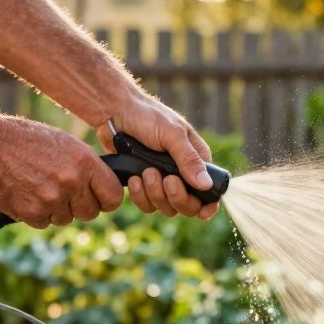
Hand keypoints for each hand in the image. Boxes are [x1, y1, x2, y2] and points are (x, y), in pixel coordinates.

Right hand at [0, 117, 122, 228]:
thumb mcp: (64, 143)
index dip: (107, 200)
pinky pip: (44, 223)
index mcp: (84, 161)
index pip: (113, 196)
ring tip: (39, 186)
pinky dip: (37, 213)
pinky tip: (26, 193)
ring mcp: (52, 200)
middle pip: (90, 213)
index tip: (100, 199)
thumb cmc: (26, 140)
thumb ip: (85, 167)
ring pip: (66, 219)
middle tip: (64, 192)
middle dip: (80, 206)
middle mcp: (72, 182)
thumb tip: (101, 187)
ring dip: (56, 209)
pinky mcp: (32, 213)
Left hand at [97, 92, 219, 219]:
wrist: (114, 112)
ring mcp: (162, 181)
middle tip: (166, 179)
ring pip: (166, 208)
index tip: (202, 211)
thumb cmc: (147, 116)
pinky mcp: (143, 185)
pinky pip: (147, 205)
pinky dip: (140, 196)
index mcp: (196, 160)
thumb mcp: (171, 134)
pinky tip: (134, 178)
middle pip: (188, 206)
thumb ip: (188, 159)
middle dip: (176, 197)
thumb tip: (206, 185)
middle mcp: (182, 174)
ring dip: (155, 194)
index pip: (209, 192)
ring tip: (145, 172)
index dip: (207, 205)